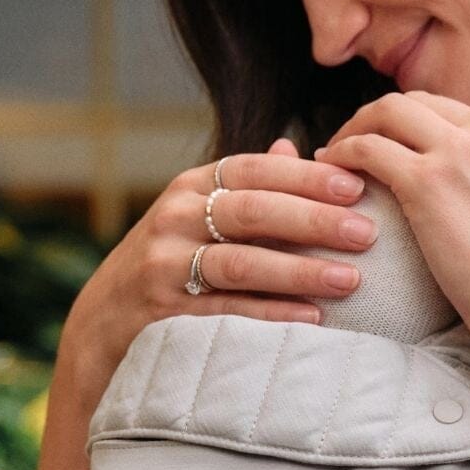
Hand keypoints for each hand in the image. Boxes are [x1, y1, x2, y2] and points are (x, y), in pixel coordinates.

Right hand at [61, 138, 380, 383]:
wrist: (102, 323)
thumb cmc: (169, 264)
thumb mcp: (196, 217)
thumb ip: (245, 188)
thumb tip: (294, 146)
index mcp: (191, 187)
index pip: (255, 170)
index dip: (308, 177)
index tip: (358, 187)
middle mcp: (174, 217)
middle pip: (253, 211)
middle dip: (315, 221)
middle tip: (368, 232)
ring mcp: (165, 264)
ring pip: (242, 263)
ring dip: (301, 271)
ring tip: (351, 279)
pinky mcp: (163, 311)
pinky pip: (226, 311)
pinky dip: (271, 314)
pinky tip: (312, 317)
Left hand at [315, 93, 469, 351]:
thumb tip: (458, 180)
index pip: (449, 109)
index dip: (410, 124)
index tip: (389, 143)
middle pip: (415, 102)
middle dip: (376, 118)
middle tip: (350, 144)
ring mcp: (459, 152)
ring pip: (388, 113)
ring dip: (353, 129)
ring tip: (333, 156)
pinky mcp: (428, 182)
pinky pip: (368, 149)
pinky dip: (342, 155)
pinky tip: (330, 173)